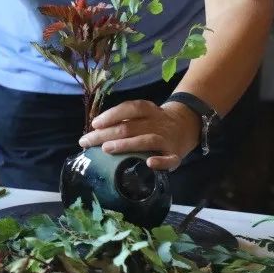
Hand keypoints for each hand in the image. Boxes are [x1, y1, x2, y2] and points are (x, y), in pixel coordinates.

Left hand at [79, 100, 200, 170]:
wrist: (187, 125)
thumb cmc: (153, 122)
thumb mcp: (142, 115)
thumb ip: (124, 120)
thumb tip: (95, 130)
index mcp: (148, 110)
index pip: (129, 108)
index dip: (111, 115)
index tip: (95, 124)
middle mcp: (158, 123)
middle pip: (130, 127)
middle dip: (106, 134)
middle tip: (87, 142)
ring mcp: (167, 139)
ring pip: (147, 140)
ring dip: (125, 145)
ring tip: (106, 149)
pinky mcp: (175, 155)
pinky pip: (170, 159)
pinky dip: (160, 162)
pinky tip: (149, 163)